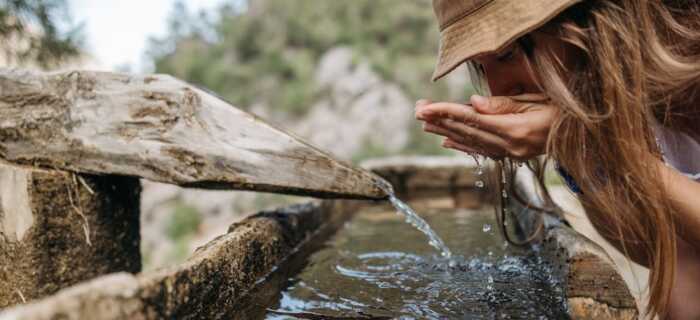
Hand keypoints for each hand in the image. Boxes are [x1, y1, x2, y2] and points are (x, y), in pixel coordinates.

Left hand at [415, 94, 556, 159]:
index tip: (425, 108)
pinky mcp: (512, 156)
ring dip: (446, 131)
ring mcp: (511, 154)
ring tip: (425, 124)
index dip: (446, 113)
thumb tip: (473, 104)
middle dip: (440, 120)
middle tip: (418, 111)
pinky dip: (463, 145)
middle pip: (467, 131)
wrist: (586, 135)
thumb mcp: (537, 101)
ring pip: (471, 142)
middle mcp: (510, 146)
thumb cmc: (563, 111)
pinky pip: (482, 150)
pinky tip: (447, 141)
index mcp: (515, 130)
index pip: (472, 119)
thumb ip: (504, 105)